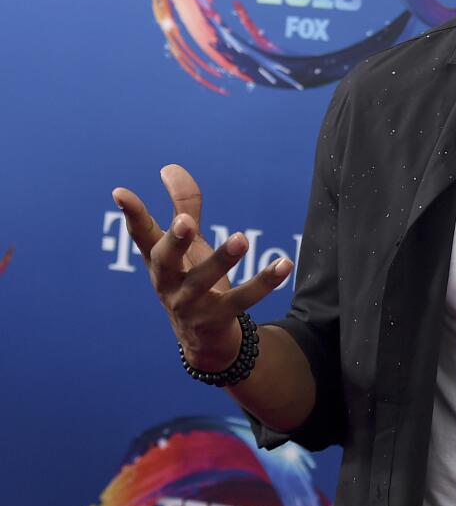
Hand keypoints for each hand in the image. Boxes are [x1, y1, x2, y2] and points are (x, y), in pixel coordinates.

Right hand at [112, 164, 292, 371]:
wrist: (203, 338)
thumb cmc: (190, 279)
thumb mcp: (187, 245)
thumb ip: (183, 206)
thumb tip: (169, 167)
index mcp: (159, 260)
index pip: (141, 234)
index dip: (131, 214)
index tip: (120, 192)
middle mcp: (168, 282)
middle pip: (165, 260)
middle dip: (175, 241)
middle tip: (186, 222)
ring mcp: (190, 303)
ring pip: (203, 281)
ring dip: (222, 258)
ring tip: (241, 238)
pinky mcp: (217, 318)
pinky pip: (243, 300)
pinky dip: (264, 282)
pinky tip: (284, 263)